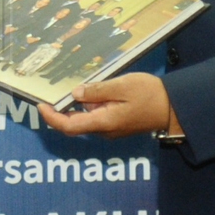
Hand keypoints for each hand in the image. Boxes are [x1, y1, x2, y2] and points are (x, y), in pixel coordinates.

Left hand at [37, 72, 172, 138]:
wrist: (173, 108)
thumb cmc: (150, 95)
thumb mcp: (122, 86)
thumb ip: (97, 90)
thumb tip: (75, 93)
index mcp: (104, 122)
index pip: (69, 126)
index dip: (52, 118)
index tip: (40, 106)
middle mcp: (104, 130)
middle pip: (74, 123)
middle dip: (61, 109)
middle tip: (51, 91)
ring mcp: (110, 128)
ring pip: (85, 118)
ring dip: (77, 105)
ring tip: (74, 85)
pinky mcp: (116, 123)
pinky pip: (96, 115)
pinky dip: (89, 105)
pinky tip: (92, 90)